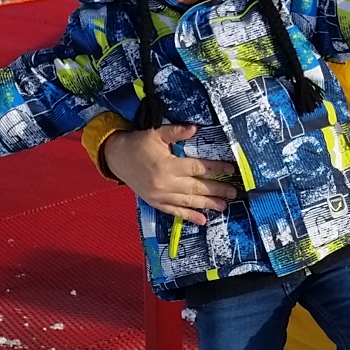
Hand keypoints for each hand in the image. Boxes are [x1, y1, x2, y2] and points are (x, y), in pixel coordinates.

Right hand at [99, 124, 239, 224]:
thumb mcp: (155, 133)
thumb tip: (195, 129)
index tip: (230, 170)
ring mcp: (160, 196)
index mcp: (167, 165)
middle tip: (234, 192)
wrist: (116, 158)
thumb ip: (176, 132)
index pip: (197, 168)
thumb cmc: (137, 144)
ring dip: (207, 205)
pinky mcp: (155, 202)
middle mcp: (165, 183)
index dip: (216, 169)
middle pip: (197, 188)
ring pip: (188, 202)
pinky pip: (175, 212)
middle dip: (217, 190)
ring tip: (224, 206)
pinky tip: (202, 220)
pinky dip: (189, 217)